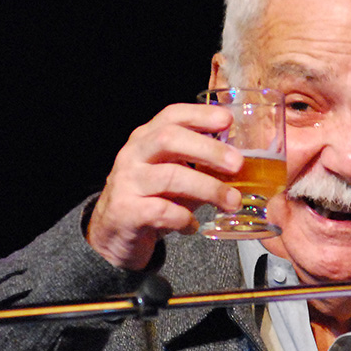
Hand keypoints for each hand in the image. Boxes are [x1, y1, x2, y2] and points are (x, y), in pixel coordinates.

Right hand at [86, 103, 242, 269]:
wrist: (112, 236)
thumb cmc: (148, 201)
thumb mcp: (172, 175)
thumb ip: (199, 166)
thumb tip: (238, 164)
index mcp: (145, 140)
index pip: (171, 116)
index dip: (200, 115)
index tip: (228, 121)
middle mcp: (133, 155)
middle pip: (169, 139)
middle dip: (208, 149)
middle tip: (237, 164)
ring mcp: (126, 183)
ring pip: (170, 177)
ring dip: (208, 188)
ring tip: (231, 202)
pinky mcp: (126, 212)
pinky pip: (162, 212)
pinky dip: (185, 219)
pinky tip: (193, 226)